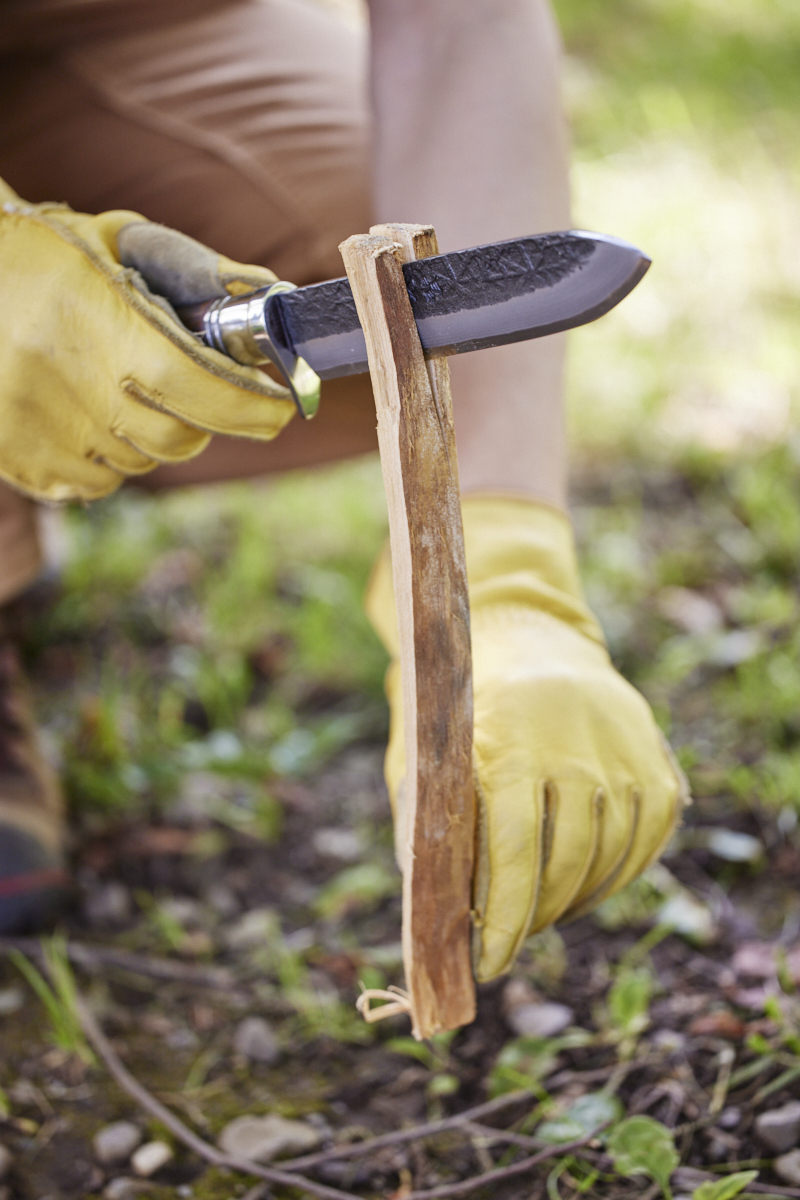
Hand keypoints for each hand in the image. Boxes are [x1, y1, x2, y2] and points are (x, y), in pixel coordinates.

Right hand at [0, 178, 294, 501]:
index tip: (281, 409)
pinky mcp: (17, 458)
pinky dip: (109, 461)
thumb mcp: (114, 240)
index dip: (251, 406)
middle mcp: (66, 379)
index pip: (197, 384)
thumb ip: (195, 269)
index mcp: (96, 318)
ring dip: (151, 437)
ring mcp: (38, 427)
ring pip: (139, 464)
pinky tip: (86, 415)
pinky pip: (96, 485)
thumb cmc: (42, 253)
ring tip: (118, 387)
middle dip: (203, 419)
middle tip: (191, 388)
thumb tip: (272, 293)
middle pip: (178, 438)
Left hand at [366, 494, 688, 981]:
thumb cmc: (458, 709)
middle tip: (512, 941)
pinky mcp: (652, 757)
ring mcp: (621, 752)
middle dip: (536, 918)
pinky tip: (585, 883)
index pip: (514, 857)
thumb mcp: (424, 756)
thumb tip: (430, 921)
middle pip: (566, 864)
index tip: (487, 966)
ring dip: (575, 900)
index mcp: (508, 747)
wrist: (523, 634)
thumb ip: (425, 827)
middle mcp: (573, 748)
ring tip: (543, 912)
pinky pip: (648, 840)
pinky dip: (619, 874)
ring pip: (609, 858)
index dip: (503, 923)